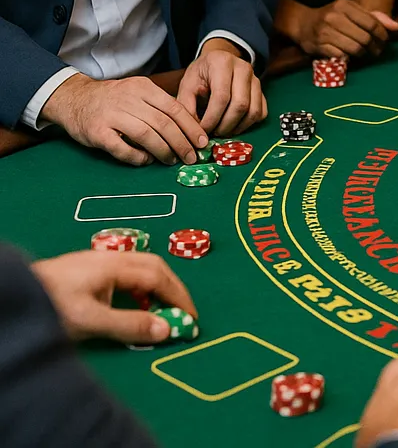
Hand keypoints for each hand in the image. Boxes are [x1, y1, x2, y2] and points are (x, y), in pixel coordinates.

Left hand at [31, 250, 196, 343]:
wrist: (16, 293)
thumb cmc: (51, 306)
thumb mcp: (91, 321)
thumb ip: (129, 324)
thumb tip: (168, 329)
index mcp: (116, 265)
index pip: (159, 276)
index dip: (178, 296)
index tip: (191, 318)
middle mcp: (112, 257)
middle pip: (154, 266)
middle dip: (173, 288)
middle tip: (184, 312)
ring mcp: (99, 261)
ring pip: (141, 267)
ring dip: (157, 286)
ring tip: (161, 310)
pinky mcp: (88, 269)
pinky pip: (127, 272)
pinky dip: (141, 287)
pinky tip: (132, 303)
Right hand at [40, 73, 207, 166]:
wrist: (74, 98)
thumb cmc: (113, 99)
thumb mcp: (138, 93)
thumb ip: (159, 107)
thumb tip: (189, 130)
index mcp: (143, 88)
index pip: (174, 107)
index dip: (191, 126)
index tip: (202, 141)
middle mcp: (128, 99)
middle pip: (163, 123)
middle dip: (182, 143)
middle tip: (191, 157)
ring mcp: (111, 115)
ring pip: (146, 135)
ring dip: (163, 151)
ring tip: (172, 161)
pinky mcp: (97, 132)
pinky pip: (122, 148)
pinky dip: (137, 156)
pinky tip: (145, 160)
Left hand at [177, 41, 265, 136]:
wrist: (216, 62)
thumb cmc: (201, 74)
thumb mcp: (186, 85)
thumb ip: (186, 106)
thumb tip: (195, 130)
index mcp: (222, 63)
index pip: (221, 97)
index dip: (212, 118)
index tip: (202, 130)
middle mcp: (243, 68)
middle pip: (240, 105)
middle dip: (226, 125)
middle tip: (213, 133)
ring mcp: (256, 79)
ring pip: (253, 111)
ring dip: (238, 127)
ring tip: (223, 131)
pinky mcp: (262, 90)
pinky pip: (261, 113)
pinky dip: (249, 124)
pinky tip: (234, 125)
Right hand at [295, 0, 397, 58]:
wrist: (303, 23)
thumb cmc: (333, 16)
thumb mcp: (352, 10)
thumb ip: (374, 16)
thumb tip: (396, 27)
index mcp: (344, 5)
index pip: (372, 23)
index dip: (382, 34)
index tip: (384, 40)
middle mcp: (334, 17)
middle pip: (365, 37)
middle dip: (374, 46)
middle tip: (376, 50)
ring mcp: (325, 32)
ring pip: (355, 48)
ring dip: (362, 53)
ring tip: (364, 52)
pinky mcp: (319, 46)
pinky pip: (342, 56)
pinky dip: (348, 58)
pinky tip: (349, 55)